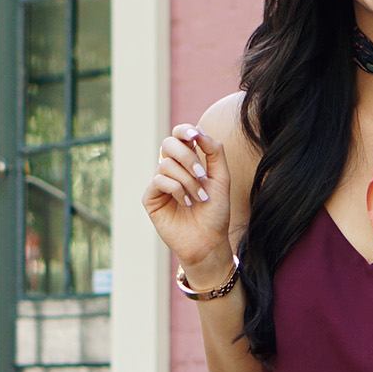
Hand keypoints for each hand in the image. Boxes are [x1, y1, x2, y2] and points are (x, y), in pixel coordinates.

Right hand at [143, 122, 231, 281]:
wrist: (209, 241)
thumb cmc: (216, 212)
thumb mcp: (221, 178)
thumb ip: (214, 152)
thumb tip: (198, 131)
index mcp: (187, 162)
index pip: (179, 136)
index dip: (184, 130)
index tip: (195, 135)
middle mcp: (171, 169)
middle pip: (169, 144)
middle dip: (188, 158)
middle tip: (203, 175)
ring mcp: (160, 184)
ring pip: (166, 164)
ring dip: (188, 180)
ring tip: (199, 198)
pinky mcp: (151, 198)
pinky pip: (159, 181)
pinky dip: (176, 189)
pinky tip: (186, 203)